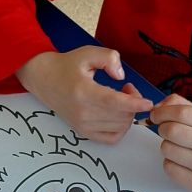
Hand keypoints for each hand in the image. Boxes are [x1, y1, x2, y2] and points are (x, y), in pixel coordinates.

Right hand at [16, 47, 152, 143]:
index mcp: (83, 92)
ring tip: (121, 98)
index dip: (134, 103)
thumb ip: (108, 58)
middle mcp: (82, 112)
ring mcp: (82, 124)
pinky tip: (118, 114)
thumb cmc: (66, 66)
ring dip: (128, 114)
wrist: (43, 79)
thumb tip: (121, 76)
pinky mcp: (83, 131)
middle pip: (120, 116)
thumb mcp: (88, 53)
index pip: (114, 102)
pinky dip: (121, 128)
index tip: (148, 103)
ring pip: (119, 126)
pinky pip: (111, 138)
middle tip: (128, 88)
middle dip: (133, 103)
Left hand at [148, 94, 191, 191]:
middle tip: (166, 130)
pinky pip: (169, 168)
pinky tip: (182, 162)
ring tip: (180, 147)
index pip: (182, 113)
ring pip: (167, 149)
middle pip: (172, 131)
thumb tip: (157, 107)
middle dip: (163, 128)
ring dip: (166, 145)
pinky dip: (170, 162)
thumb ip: (183, 106)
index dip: (162, 112)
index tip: (156, 114)